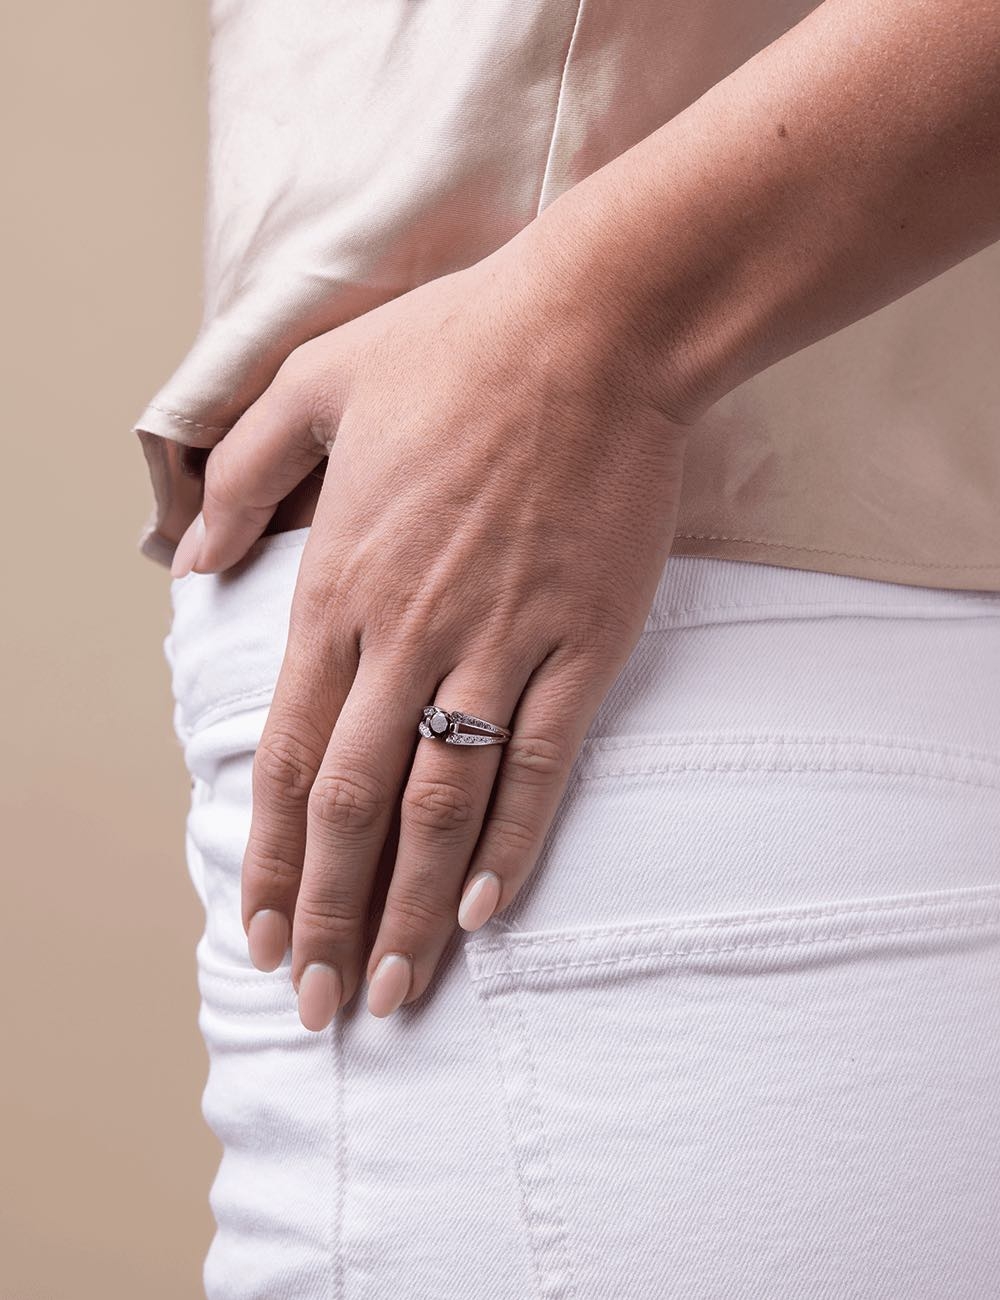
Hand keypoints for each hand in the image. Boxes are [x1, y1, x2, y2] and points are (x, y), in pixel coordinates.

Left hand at [174, 223, 692, 1028]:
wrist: (592, 330)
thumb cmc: (456, 350)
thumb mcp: (317, 384)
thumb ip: (239, 477)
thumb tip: (188, 560)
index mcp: (341, 582)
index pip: (293, 754)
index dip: (276, 857)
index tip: (263, 933)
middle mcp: (409, 632)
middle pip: (357, 805)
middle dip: (333, 916)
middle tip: (321, 1003)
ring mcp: (499, 643)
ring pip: (444, 806)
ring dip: (416, 908)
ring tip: (401, 989)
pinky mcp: (581, 643)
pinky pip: (541, 763)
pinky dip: (515, 842)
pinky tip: (491, 911)